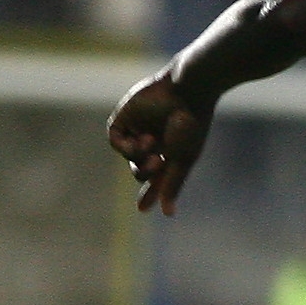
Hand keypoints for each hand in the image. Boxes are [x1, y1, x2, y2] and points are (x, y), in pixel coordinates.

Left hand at [107, 71, 211, 215]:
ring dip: (137, 156)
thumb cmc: (191, 126)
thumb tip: (168, 214)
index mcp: (170, 152)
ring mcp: (138, 128)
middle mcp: (154, 141)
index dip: (150, 194)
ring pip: (127, 156)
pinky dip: (123, 145)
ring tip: (151, 142)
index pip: (156, 179)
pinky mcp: (125, 116)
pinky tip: (138, 140)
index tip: (142, 210)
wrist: (188, 90)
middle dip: (146, 171)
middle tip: (158, 164)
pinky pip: (114, 139)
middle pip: (139, 170)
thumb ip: (172, 186)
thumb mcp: (182, 160)